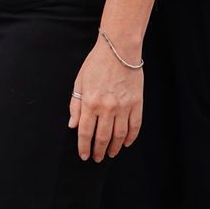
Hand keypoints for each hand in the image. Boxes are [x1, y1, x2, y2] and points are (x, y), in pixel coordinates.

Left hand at [68, 36, 142, 160]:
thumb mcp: (80, 82)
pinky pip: (134, 127)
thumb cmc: (96, 64)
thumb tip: (73, 125)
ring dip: (114, 148)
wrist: (118, 49)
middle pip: (102, 137)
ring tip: (110, 154)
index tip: (84, 155)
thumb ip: (75, 105)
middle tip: (97, 158)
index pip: (86, 132)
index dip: (84, 147)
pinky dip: (131, 138)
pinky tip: (126, 143)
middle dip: (98, 150)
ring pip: (119, 135)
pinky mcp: (136, 104)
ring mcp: (123, 107)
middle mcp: (107, 108)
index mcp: (90, 102)